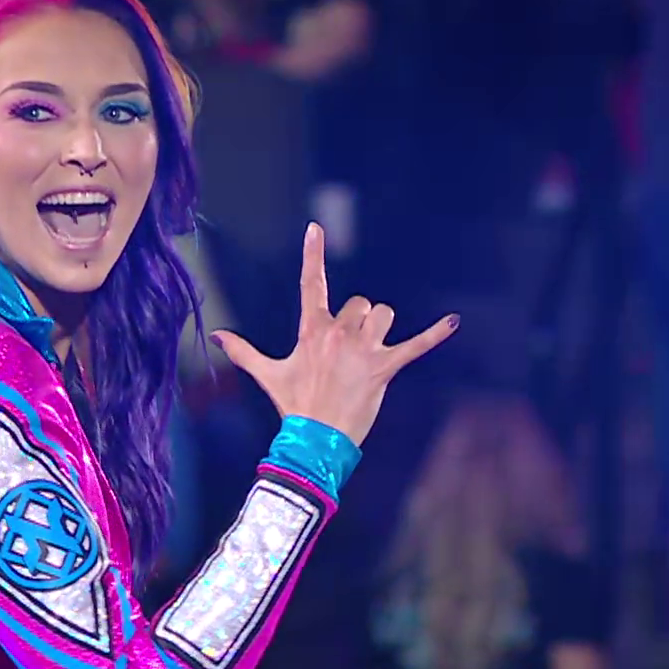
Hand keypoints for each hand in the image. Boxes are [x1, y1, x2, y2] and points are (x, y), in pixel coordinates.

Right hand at [210, 223, 456, 446]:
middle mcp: (338, 333)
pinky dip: (435, 334)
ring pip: (384, 315)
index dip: (312, 254)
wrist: (314, 440)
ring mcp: (363, 350)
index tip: (315, 228)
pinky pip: (415, 345)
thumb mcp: (268, 375)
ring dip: (381, 329)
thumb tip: (215, 336)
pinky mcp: (384, 368)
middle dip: (359, 322)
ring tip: (370, 353)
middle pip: (361, 304)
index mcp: (312, 330)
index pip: (311, 283)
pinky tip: (453, 321)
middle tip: (348, 354)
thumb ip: (243, 351)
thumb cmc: (293, 406)